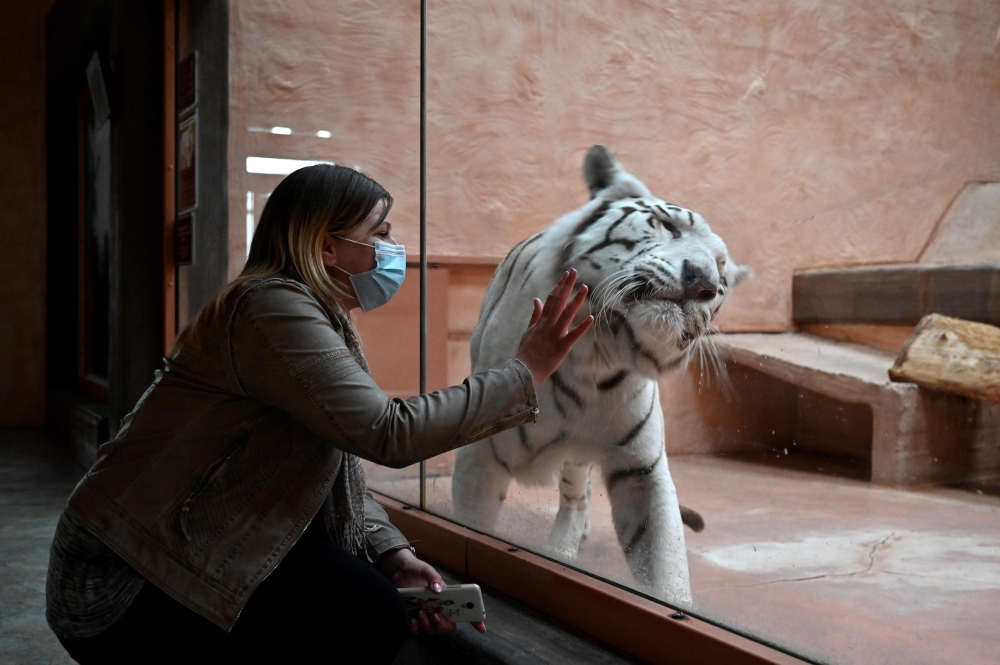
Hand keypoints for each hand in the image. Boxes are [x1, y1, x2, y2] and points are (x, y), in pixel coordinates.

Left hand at [377, 547, 486, 635]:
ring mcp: (427, 614)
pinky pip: (418, 630)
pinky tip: (412, 619)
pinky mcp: (414, 617)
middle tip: (436, 615)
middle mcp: (439, 607)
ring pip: (433, 629)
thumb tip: (439, 589)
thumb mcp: (426, 570)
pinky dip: (416, 628)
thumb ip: (433, 578)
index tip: (481, 627)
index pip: (463, 610)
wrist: (398, 570)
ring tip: (420, 611)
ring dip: (428, 624)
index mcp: (447, 597)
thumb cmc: (416, 569)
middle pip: (449, 625)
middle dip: (444, 624)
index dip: (474, 619)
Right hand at [514, 269, 594, 385]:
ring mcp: (555, 335)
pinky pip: (573, 335)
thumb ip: (535, 315)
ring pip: (567, 314)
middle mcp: (548, 324)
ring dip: (576, 300)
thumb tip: (537, 299)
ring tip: (585, 288)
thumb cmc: (526, 352)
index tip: (566, 275)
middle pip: (558, 301)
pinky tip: (591, 318)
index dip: (560, 286)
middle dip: (567, 285)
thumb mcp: (529, 330)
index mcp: (542, 321)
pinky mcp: (561, 347)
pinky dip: (582, 327)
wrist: (522, 370)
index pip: (552, 298)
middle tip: (574, 271)